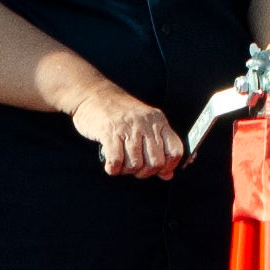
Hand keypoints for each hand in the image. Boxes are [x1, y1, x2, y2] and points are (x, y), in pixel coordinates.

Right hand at [68, 79, 188, 179]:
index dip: (168, 166)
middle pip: (155, 162)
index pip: (175, 151)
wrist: (94, 94)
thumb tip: (168, 175)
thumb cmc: (120, 113)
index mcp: (158, 121)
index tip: (158, 170)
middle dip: (145, 172)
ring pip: (135, 164)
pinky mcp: (109, 132)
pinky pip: (116, 161)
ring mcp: (127, 127)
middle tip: (135, 168)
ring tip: (121, 164)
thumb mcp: (145, 126)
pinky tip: (111, 164)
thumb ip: (158, 149)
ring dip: (127, 170)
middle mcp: (145, 123)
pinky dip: (113, 168)